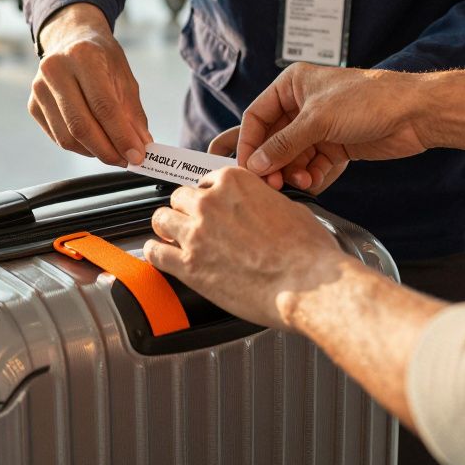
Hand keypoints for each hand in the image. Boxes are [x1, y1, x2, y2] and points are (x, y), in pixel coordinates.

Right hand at [28, 3, 151, 165]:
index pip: (103, 106)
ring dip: (94, 152)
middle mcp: (55, 70)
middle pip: (81, 126)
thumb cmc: (101, 58)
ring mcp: (39, 88)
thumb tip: (141, 147)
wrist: (72, 39)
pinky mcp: (33, 105)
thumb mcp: (124, 77)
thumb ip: (133, 114)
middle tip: (126, 160)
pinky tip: (95, 143)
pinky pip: (58, 137)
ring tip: (113, 151)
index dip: (121, 136)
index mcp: (82, 56)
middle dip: (107, 150)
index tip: (137, 155)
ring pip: (67, 138)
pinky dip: (80, 147)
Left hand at [144, 167, 357, 327]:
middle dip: (186, 211)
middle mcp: (210, 202)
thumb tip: (260, 208)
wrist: (309, 284)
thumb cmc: (309, 251)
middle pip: (180, 197)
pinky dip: (155, 253)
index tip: (212, 208)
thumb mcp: (290, 208)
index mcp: (234, 181)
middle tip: (195, 225)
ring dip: (167, 228)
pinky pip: (154, 252)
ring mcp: (196, 233)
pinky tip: (160, 256)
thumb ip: (262, 202)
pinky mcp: (189, 266)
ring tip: (173, 238)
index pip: (206, 181)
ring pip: (161, 218)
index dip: (209, 197)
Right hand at [238, 64, 429, 185]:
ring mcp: (320, 128)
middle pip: (273, 141)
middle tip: (270, 183)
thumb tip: (255, 164)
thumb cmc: (369, 99)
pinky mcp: (336, 147)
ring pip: (292, 157)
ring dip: (292, 172)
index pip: (257, 117)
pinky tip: (314, 182)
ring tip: (300, 182)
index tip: (247, 168)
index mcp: (292, 86)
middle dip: (272, 162)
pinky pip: (312, 166)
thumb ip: (283, 144)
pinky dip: (311, 176)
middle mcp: (302, 106)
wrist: (415, 113)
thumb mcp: (318, 119)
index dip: (249, 143)